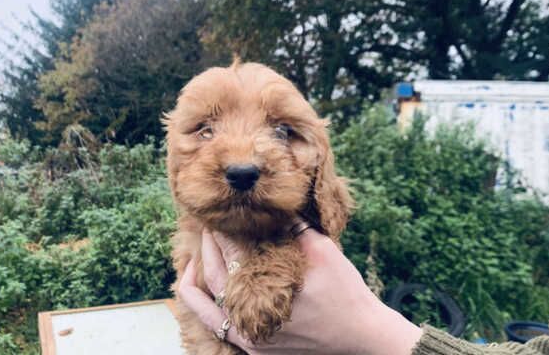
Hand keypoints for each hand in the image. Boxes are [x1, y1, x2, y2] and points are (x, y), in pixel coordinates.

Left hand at [178, 228, 422, 354]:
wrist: (361, 336)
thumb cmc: (346, 293)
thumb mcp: (324, 253)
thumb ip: (295, 229)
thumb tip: (274, 208)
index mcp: (268, 289)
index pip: (233, 256)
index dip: (222, 235)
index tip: (218, 218)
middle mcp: (253, 318)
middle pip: (215, 279)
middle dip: (207, 251)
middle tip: (207, 230)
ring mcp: (252, 339)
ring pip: (207, 312)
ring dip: (193, 285)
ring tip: (187, 265)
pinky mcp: (257, 350)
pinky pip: (220, 330)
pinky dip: (206, 311)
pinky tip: (204, 296)